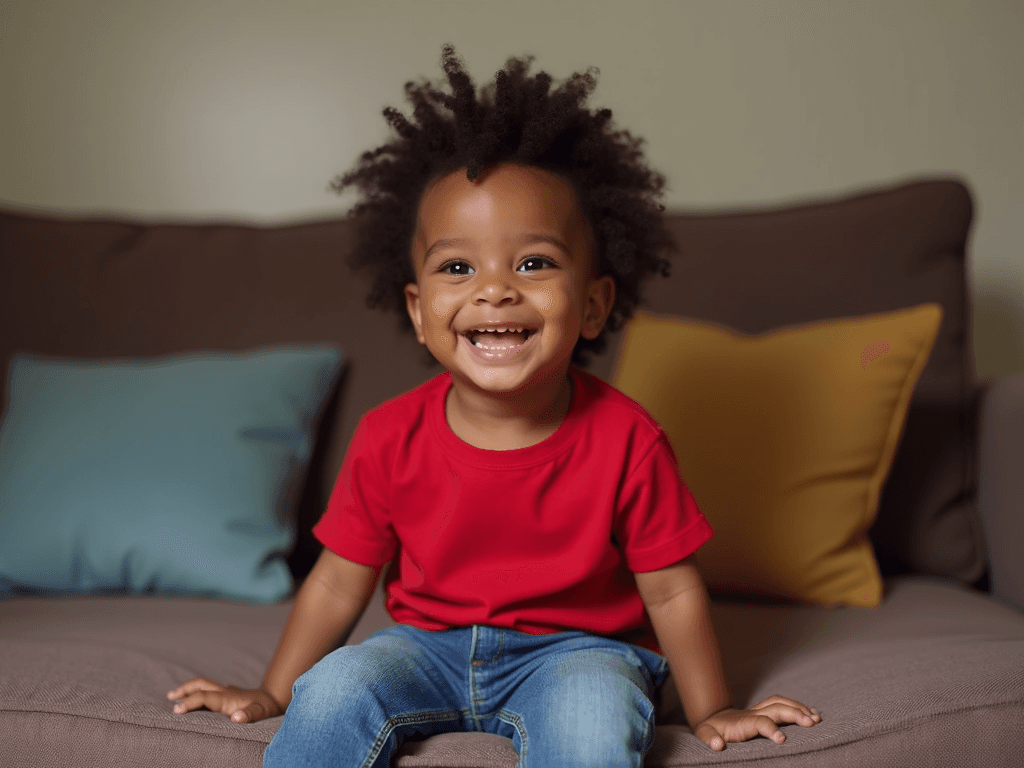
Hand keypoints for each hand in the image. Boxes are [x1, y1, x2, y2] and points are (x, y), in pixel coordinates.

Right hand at [167, 677, 282, 723]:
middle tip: (170, 697)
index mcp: (227, 698)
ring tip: (173, 695)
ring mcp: (225, 691)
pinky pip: (207, 690)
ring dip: (188, 688)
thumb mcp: (260, 713)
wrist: (273, 696)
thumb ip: (249, 715)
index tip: (177, 709)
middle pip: (200, 685)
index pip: (204, 698)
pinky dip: (196, 692)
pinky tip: (192, 698)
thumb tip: (236, 717)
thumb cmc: (266, 707)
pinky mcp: (227, 693)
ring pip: (203, 685)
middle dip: (184, 690)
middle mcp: (224, 691)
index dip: (190, 703)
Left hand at [695, 695, 820, 750]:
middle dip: (794, 713)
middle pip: (776, 708)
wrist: (712, 716)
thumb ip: (709, 739)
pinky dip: (797, 708)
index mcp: (742, 721)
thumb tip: (717, 745)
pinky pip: (782, 706)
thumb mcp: (704, 734)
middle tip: (812, 723)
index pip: (760, 721)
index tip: (783, 739)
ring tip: (816, 718)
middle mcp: (753, 713)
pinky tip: (811, 714)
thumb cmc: (710, 729)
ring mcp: (760, 711)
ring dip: (798, 708)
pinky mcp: (764, 713)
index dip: (771, 729)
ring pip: (781, 704)